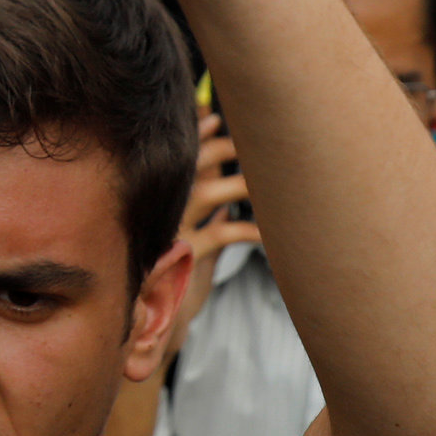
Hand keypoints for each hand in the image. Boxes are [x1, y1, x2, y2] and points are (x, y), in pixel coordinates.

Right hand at [174, 114, 260, 336]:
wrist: (160, 318)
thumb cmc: (184, 273)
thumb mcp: (193, 231)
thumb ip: (206, 204)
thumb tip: (230, 180)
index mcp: (168, 194)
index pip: (183, 150)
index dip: (201, 129)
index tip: (220, 117)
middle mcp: (168, 204)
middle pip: (197, 158)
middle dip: (230, 146)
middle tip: (263, 143)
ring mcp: (177, 226)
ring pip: (212, 189)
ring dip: (246, 184)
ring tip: (275, 187)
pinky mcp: (192, 252)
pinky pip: (225, 231)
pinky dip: (252, 229)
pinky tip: (269, 235)